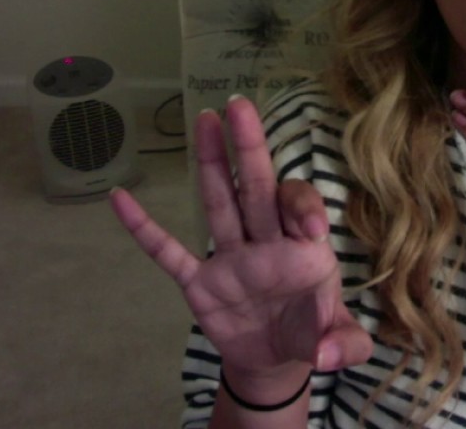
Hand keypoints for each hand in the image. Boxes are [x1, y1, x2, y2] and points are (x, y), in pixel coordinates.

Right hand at [110, 96, 371, 384]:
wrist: (276, 358)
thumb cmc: (312, 333)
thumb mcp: (340, 343)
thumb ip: (344, 345)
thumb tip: (326, 358)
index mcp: (304, 249)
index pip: (301, 211)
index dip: (305, 209)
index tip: (314, 227)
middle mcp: (266, 242)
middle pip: (257, 188)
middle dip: (250, 148)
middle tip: (239, 106)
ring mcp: (231, 258)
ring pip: (220, 203)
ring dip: (211, 164)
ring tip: (204, 119)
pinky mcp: (200, 283)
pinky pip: (168, 252)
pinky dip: (144, 228)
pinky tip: (121, 198)